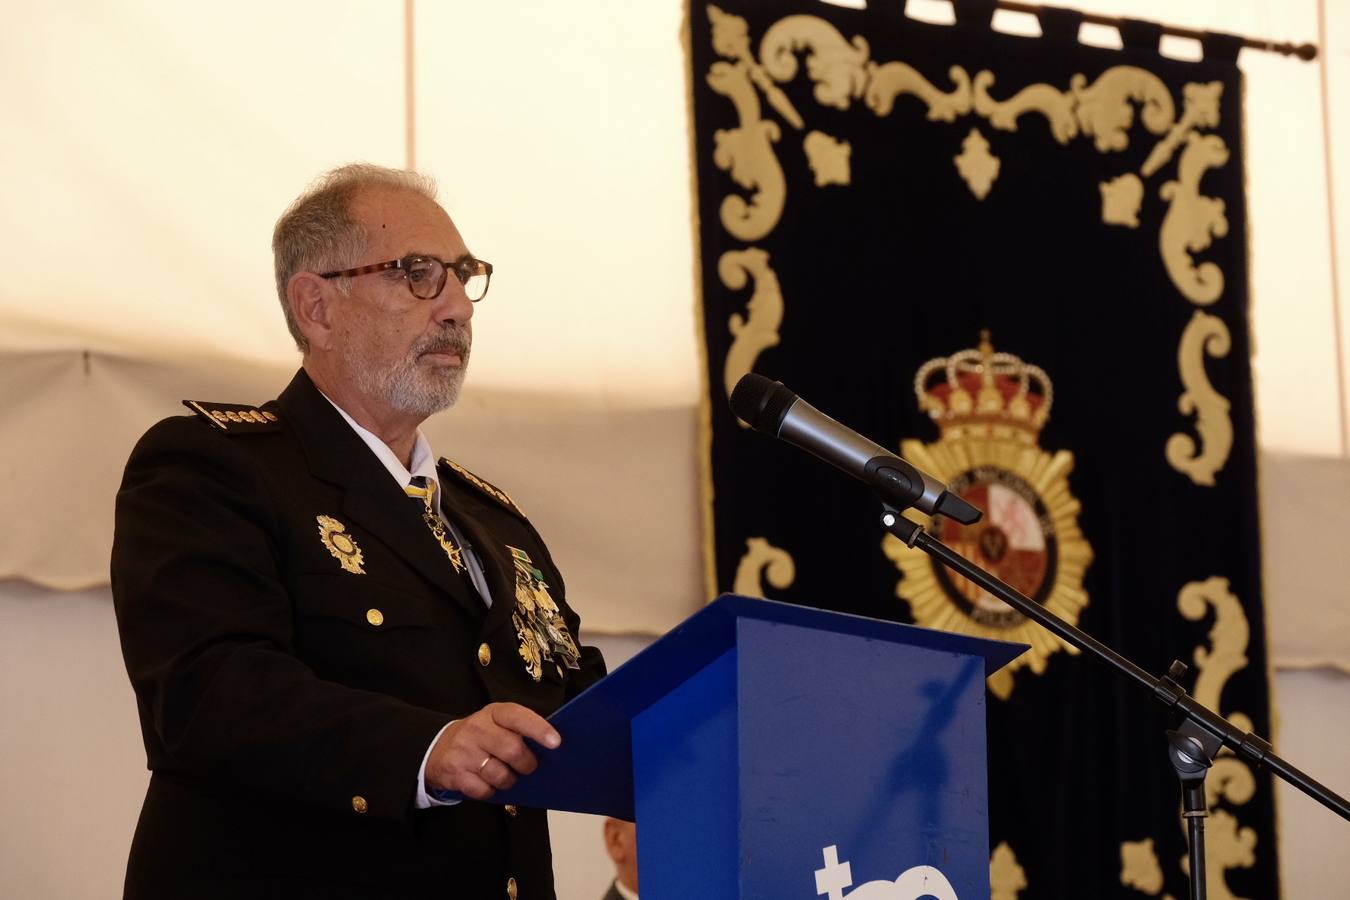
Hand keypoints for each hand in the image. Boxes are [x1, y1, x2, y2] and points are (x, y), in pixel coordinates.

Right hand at [424, 702, 560, 800]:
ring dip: (509, 781)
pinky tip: (486, 781)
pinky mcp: (454, 774)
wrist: (438, 750)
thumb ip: (519, 730)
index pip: (517, 716)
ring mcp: (463, 751)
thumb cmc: (480, 737)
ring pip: (500, 775)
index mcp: (493, 713)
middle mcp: (476, 728)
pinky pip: (484, 791)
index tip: (555, 742)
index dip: (538, 729)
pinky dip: (491, 791)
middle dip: (527, 764)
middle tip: (528, 766)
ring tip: (505, 774)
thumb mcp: (497, 723)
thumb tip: (551, 748)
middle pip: (512, 750)